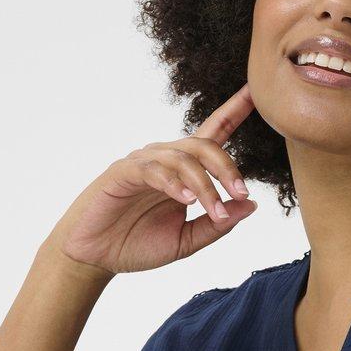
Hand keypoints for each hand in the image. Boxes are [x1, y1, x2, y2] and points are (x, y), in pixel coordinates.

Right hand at [42, 84, 257, 275]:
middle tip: (241, 193)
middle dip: (227, 168)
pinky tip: (186, 201)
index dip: (234, 112)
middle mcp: (166, 160)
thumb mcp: (187, 240)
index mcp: (184, 172)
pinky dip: (173, 184)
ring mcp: (144, 163)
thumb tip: (251, 206)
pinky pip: (153, 170)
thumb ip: (218, 224)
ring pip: (183, 159)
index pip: (213, 135)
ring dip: (205, 186)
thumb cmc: (137, 245)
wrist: (96, 258)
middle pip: (204, 145)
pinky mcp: (123, 172)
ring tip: (216, 212)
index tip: (254, 92)